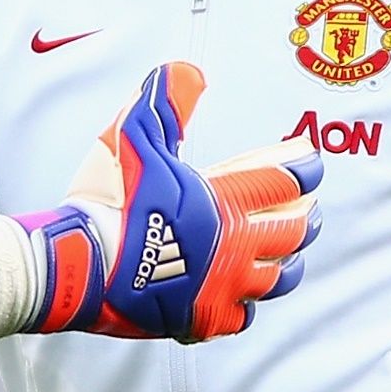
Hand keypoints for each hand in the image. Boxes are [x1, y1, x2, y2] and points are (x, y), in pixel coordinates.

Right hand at [14, 62, 321, 338]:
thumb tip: (189, 71)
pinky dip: (242, 307)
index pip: (287, 182)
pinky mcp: (200, 320)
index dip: (303, 168)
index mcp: (226, 202)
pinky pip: (238, 319)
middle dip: (306, 220)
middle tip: (310, 212)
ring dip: (285, 266)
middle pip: (293, 234)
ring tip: (286, 259)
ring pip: (275, 281)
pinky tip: (237, 301)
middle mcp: (235, 248)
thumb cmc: (109, 200)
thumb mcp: (133, 138)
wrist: (80, 265)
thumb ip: (165, 104)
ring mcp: (221, 288)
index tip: (309, 161)